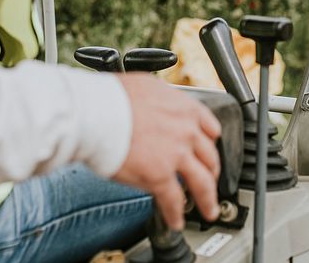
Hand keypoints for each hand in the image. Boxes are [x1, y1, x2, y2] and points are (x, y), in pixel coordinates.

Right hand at [113, 74, 221, 229]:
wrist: (96, 113)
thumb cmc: (113, 98)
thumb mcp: (148, 86)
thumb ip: (163, 100)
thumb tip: (160, 105)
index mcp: (185, 109)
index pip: (211, 129)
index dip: (210, 144)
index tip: (209, 151)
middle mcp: (186, 132)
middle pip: (210, 157)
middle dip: (212, 172)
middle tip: (210, 179)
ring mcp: (176, 156)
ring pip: (202, 183)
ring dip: (208, 199)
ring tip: (209, 210)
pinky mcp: (159, 177)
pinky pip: (174, 201)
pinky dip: (176, 214)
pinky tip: (176, 221)